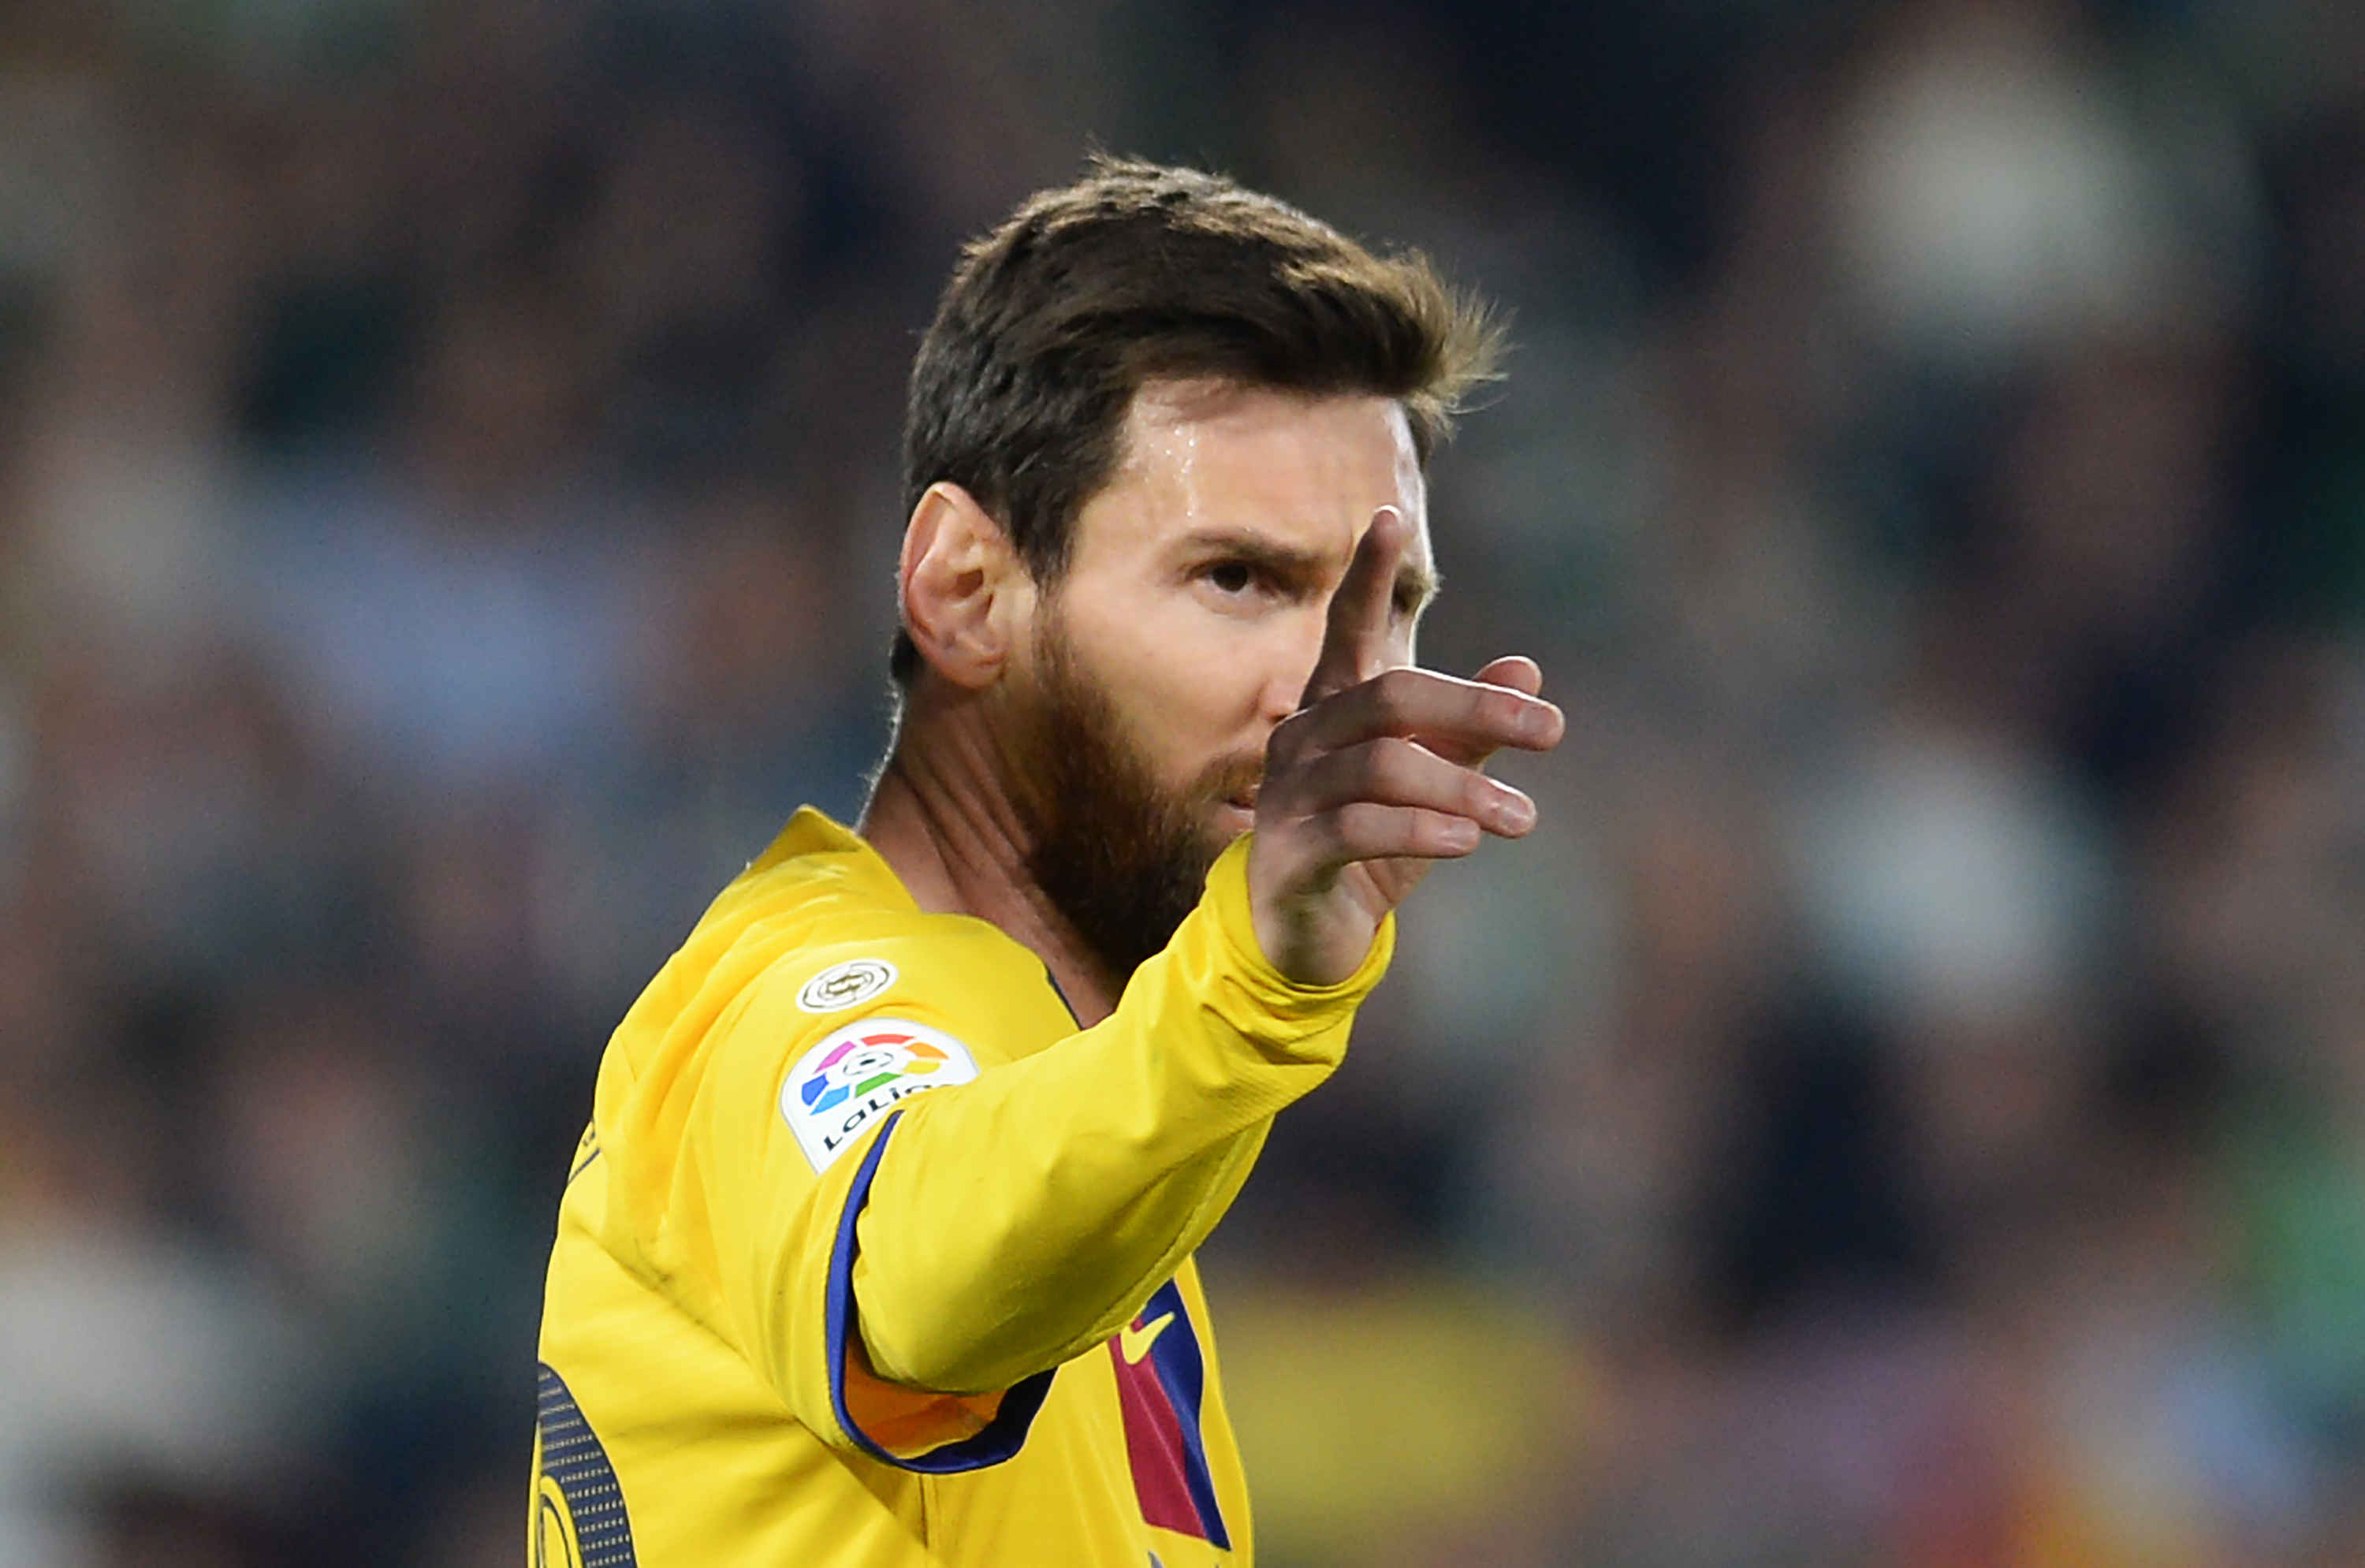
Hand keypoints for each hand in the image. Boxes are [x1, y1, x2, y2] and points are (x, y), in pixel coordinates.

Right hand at [1246, 508, 1563, 984]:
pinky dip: (1420, 830)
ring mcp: (1288, 797)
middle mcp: (1303, 740)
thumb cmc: (1370, 845)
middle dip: (1476, 706)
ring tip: (1523, 817)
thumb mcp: (1431, 782)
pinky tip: (1466, 840)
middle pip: (1389, 697)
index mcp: (1333, 709)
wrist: (1302, 939)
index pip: (1346, 630)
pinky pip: (1358, 829)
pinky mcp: (1291, 856)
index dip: (1365, 577)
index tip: (1388, 516)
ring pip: (1381, 767)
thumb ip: (1471, 729)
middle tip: (1553, 729)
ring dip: (1463, 788)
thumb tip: (1528, 666)